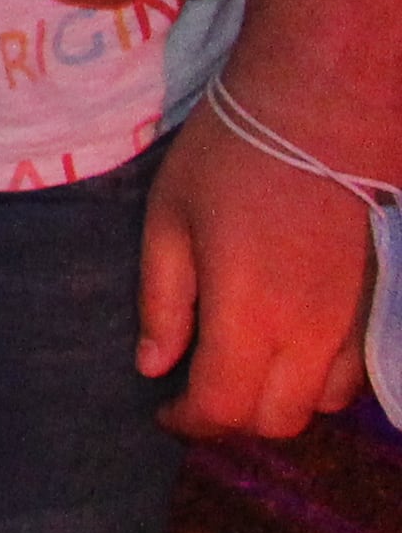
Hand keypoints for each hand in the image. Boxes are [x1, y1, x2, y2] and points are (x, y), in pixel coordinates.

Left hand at [141, 87, 387, 438]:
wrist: (321, 110)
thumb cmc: (230, 156)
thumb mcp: (169, 219)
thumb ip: (163, 301)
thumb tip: (154, 366)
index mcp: (250, 314)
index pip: (224, 408)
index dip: (189, 422)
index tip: (163, 410)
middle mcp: (311, 334)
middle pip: (277, 420)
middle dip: (232, 418)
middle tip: (196, 390)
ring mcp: (353, 322)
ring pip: (320, 404)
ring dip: (277, 401)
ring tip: (240, 369)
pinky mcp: (377, 305)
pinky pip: (353, 374)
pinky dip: (317, 381)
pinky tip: (286, 349)